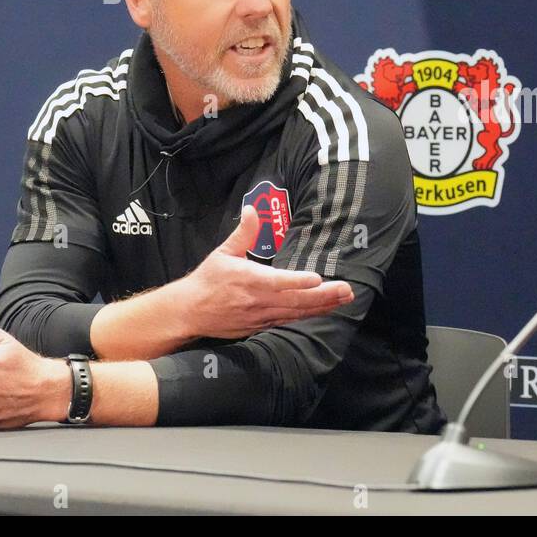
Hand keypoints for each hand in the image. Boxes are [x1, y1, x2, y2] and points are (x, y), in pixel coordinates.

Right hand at [176, 205, 354, 339]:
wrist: (189, 312)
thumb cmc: (208, 280)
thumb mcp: (223, 253)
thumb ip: (243, 233)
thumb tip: (252, 208)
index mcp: (248, 279)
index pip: (277, 281)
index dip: (298, 281)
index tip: (318, 278)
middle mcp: (257, 300)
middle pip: (295, 301)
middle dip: (323, 296)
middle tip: (347, 290)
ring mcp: (260, 316)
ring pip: (296, 314)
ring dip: (322, 307)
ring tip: (344, 300)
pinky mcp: (261, 327)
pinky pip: (288, 323)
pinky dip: (308, 318)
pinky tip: (325, 312)